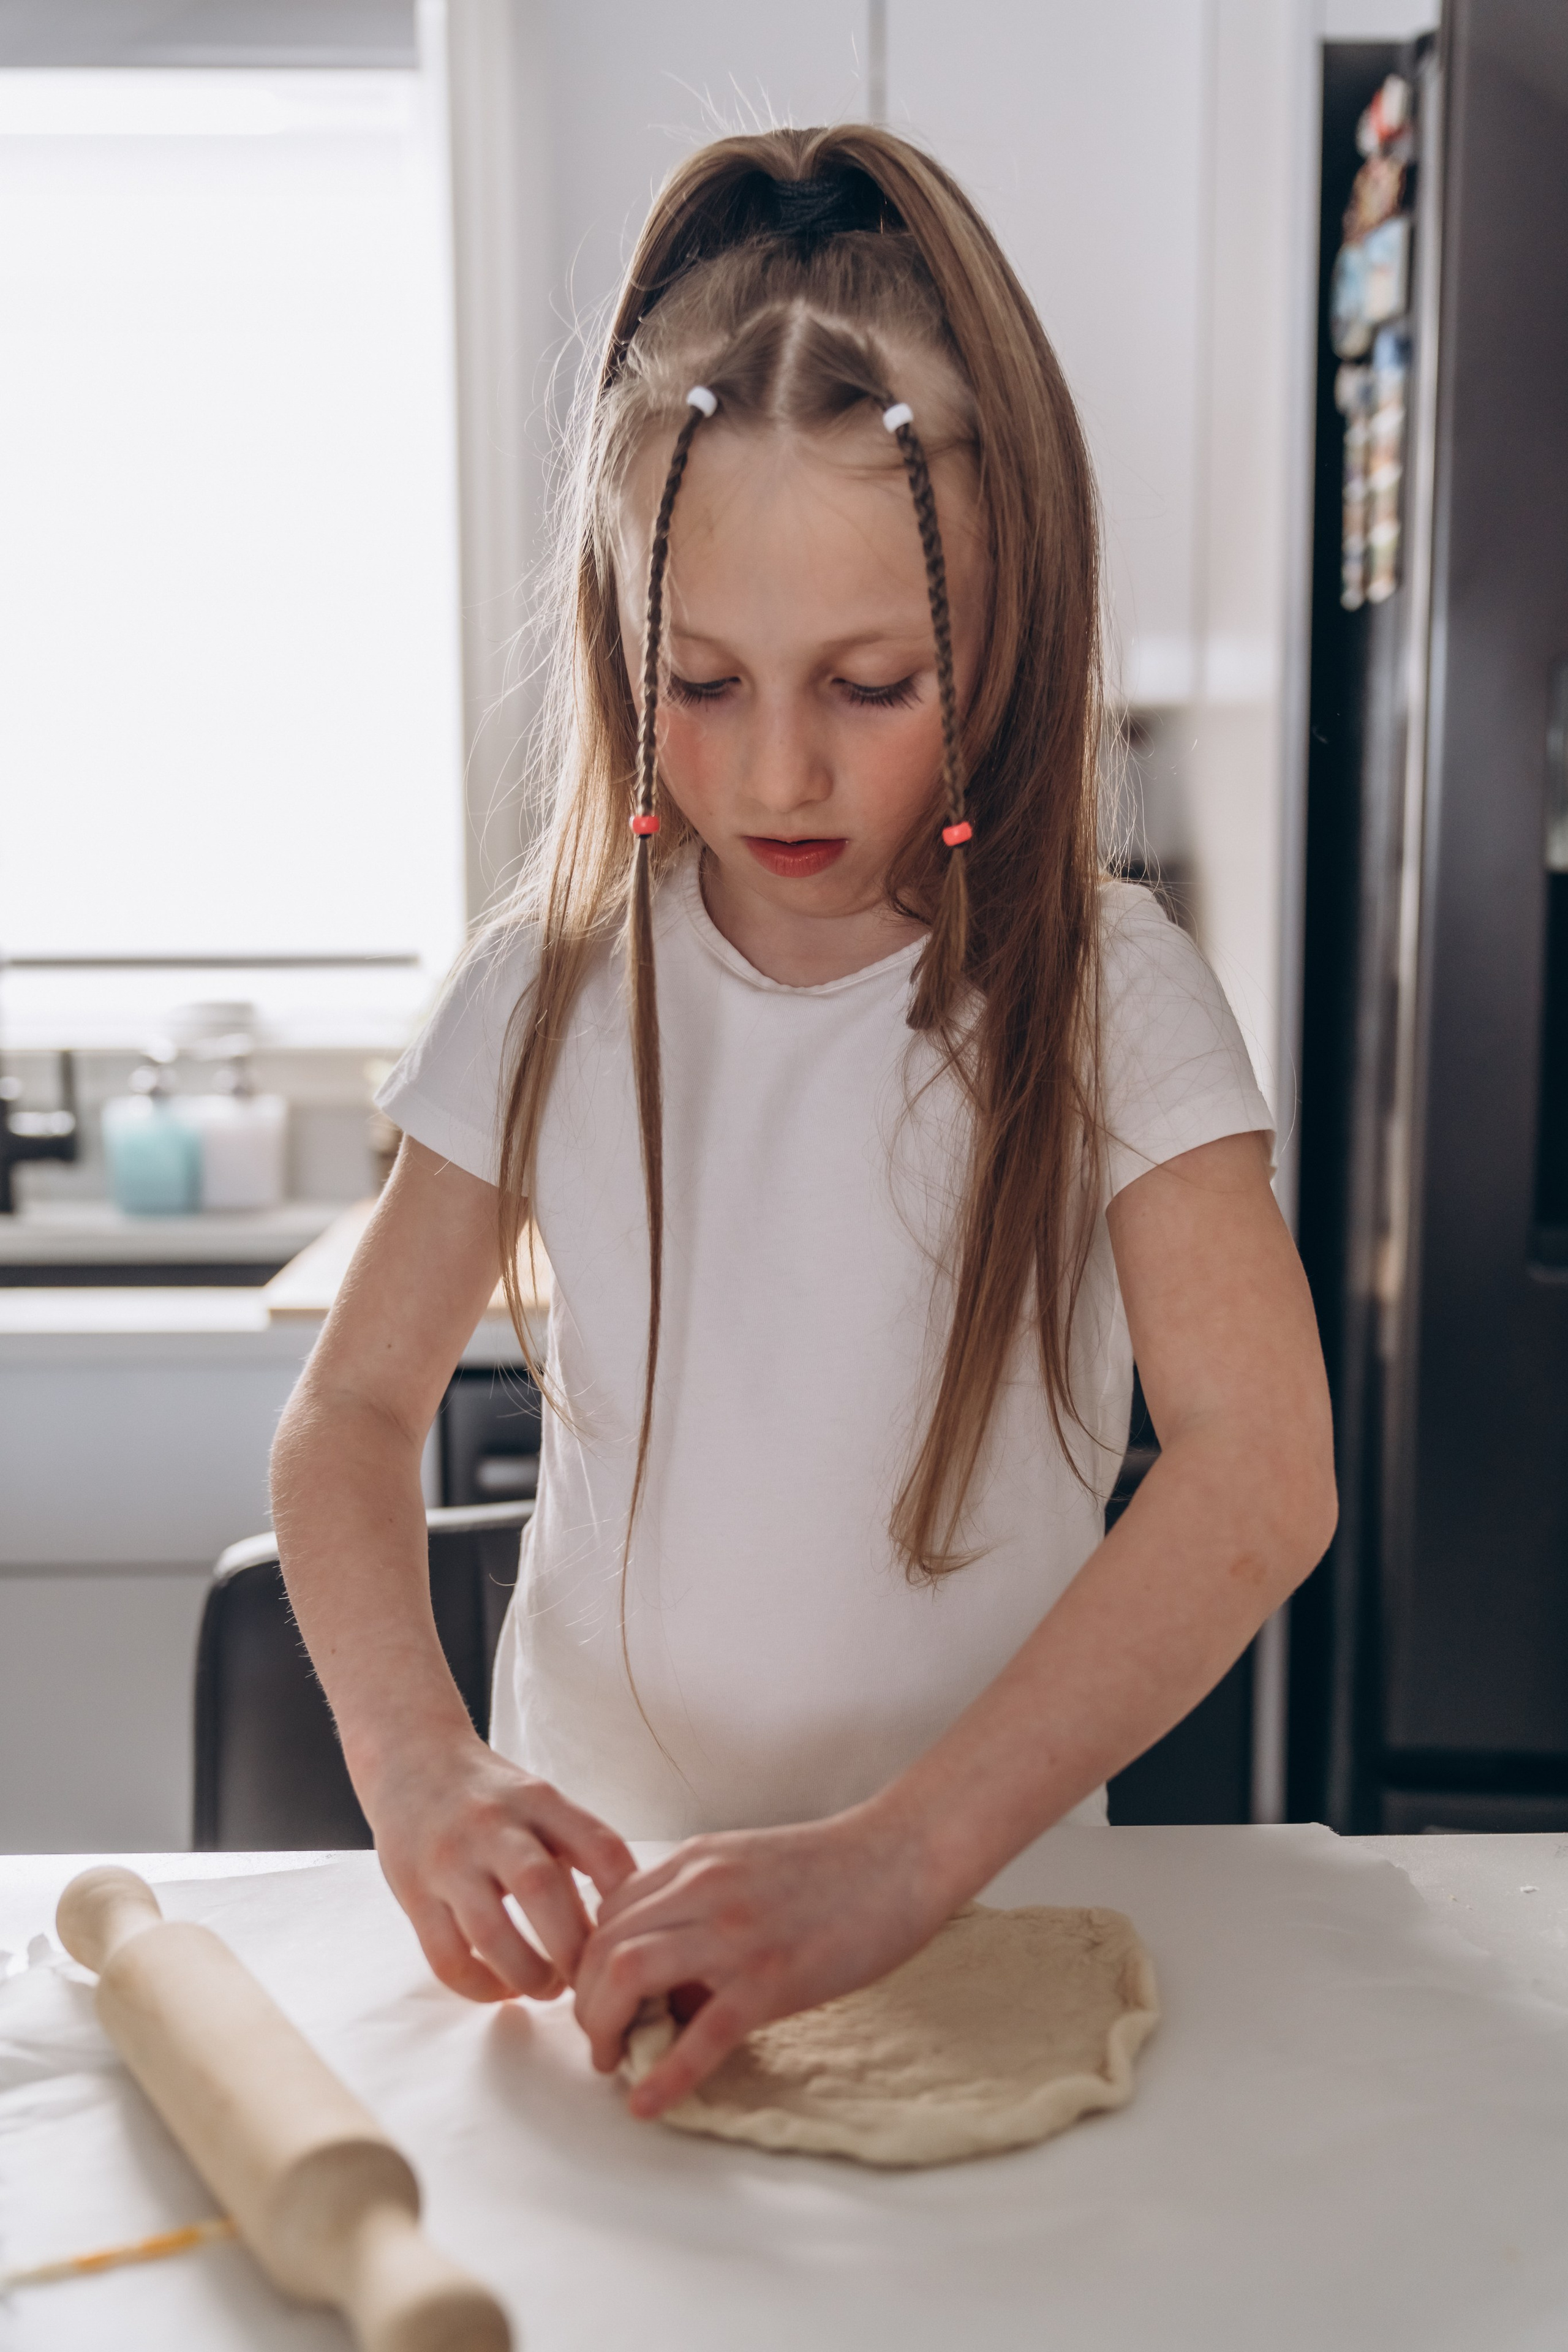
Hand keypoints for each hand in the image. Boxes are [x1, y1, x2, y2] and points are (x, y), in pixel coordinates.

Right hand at [364, 1728, 634, 2003]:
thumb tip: (618, 1924)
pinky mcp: (413, 1893)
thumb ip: (577, 1851)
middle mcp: (492, 1825)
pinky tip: (502, 1989)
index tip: (635, 1932)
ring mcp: (448, 1860)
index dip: (626, 1895)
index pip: (598, 1844)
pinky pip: (447, 1958)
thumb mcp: (541, 1803)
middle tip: (590, 1979)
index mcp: (539, 1800)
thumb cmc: (492, 1797)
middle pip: (541, 1889)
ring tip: (549, 1988)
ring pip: (491, 1934)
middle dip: (574, 1949)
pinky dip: (481, 1987)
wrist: (410, 1761)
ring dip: (529, 1975)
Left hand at [572, 1803, 945, 2116]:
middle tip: (600, 2039)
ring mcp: (735, 1934)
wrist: (901, 1855)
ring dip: (604, 2025)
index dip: (588, 1961)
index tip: (598, 1997)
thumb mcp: (745, 1863)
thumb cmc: (832, 1867)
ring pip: (628, 1973)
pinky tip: (647, 2103)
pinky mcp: (773, 1978)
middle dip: (585, 2000)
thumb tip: (661, 1974)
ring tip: (614, 2059)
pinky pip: (703, 2032)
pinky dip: (666, 2073)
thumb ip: (696, 1900)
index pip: (608, 1911)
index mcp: (696, 1862)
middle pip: (603, 1944)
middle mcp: (702, 1889)